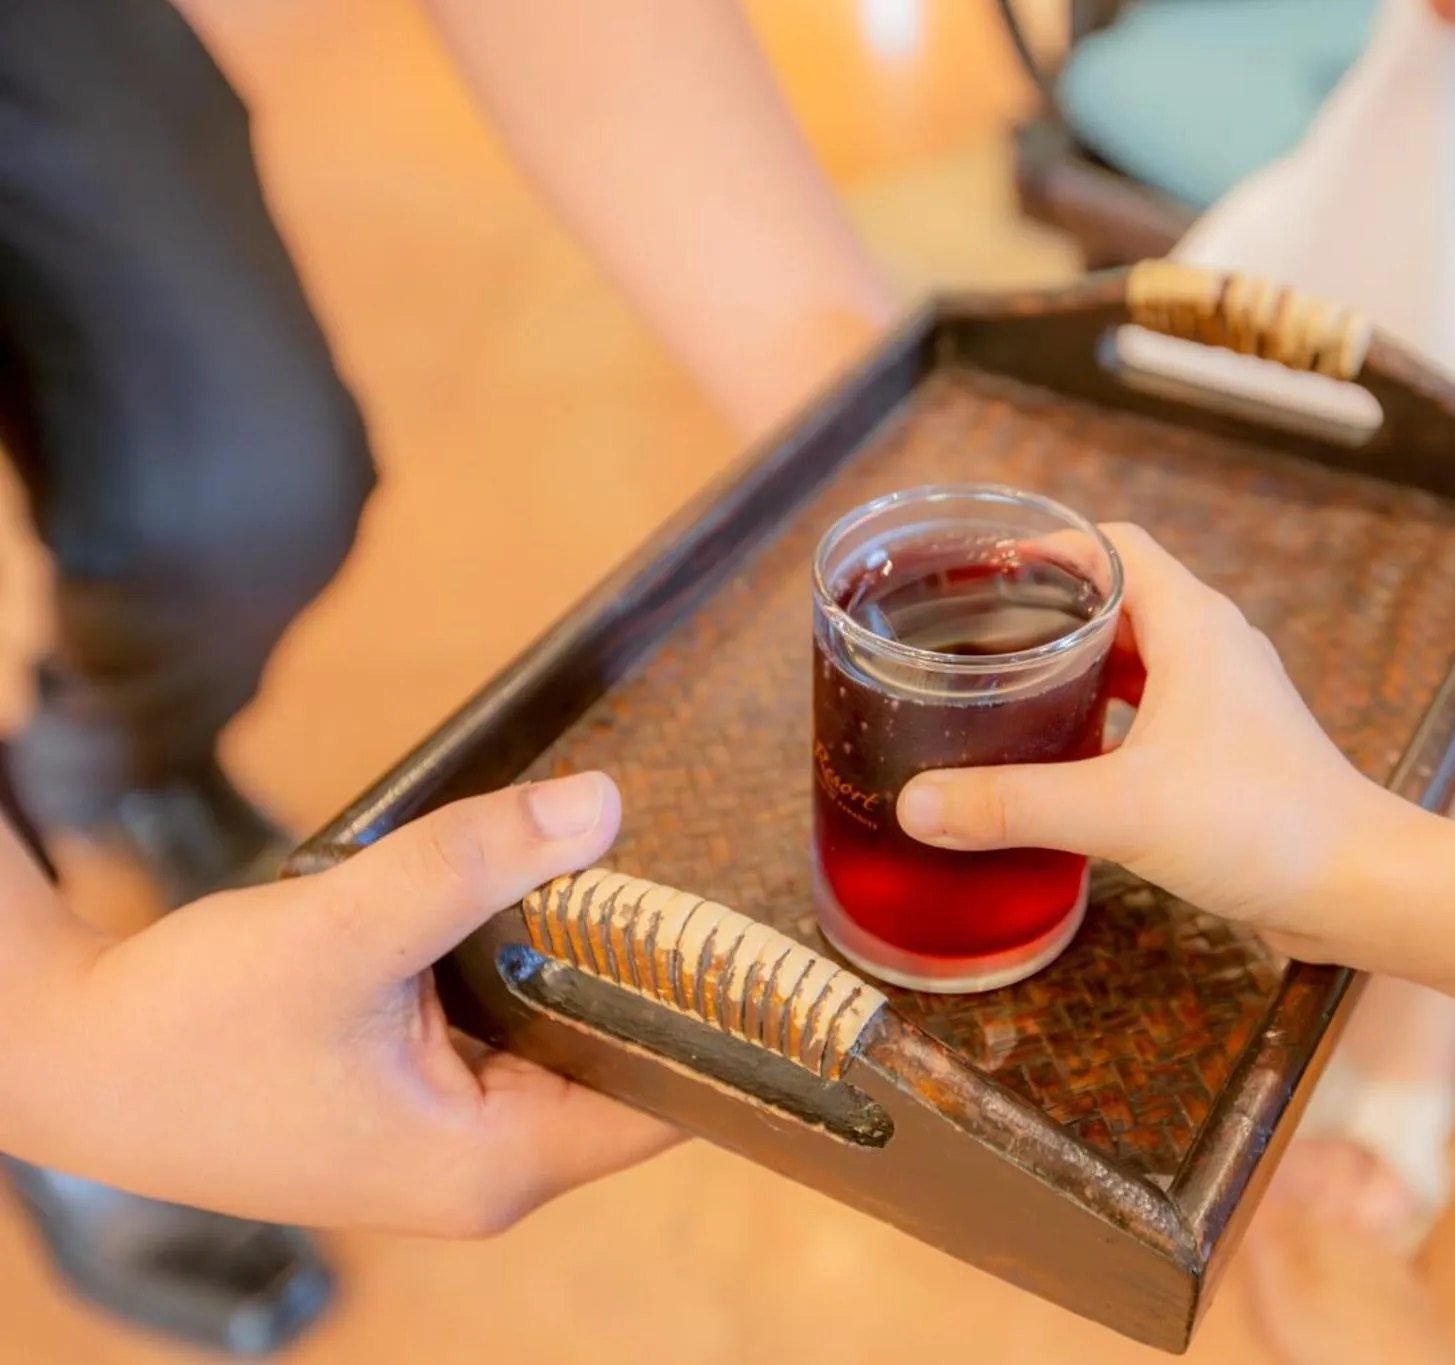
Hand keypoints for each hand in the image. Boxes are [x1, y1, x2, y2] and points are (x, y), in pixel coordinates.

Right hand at [6, 773, 680, 1235]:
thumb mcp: (344, 928)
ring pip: (562, 1034)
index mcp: (495, 1164)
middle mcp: (486, 1168)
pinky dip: (518, 964)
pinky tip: (526, 893)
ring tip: (616, 865)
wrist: (65, 1054)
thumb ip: (475, 864)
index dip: (719, 1019)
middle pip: (623, 1061)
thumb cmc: (186, 1026)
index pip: (668, 1100)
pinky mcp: (410, 1100)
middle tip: (692, 864)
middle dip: (648, 970)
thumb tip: (603, 806)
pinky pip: (506, 1026)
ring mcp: (447, 1138)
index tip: (757, 930)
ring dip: (577, 957)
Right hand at [895, 525, 1431, 959]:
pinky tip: (1065, 756)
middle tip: (974, 632)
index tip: (984, 566)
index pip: (1113, 545)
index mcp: (1194, 627)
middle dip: (1047, 611)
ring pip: (1138, 659)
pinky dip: (1108, 719)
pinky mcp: (1231, 751)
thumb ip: (1013, 805)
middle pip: (1118, 599)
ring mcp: (1226, 701)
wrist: (1357, 887)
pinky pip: (1155, 712)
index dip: (1048, 546)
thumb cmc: (1265, 827)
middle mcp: (1213, 650)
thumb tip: (919, 805)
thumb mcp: (1119, 810)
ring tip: (1007, 689)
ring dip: (1078, 667)